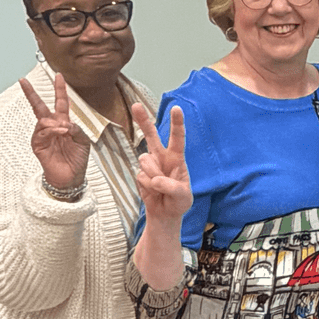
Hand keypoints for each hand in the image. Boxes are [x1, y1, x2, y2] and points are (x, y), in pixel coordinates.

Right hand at [19, 73, 89, 190]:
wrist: (72, 176)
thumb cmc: (78, 158)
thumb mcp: (83, 141)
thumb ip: (77, 129)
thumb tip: (66, 124)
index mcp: (64, 123)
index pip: (60, 102)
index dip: (60, 89)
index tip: (59, 75)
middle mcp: (52, 126)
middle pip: (39, 106)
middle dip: (32, 93)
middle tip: (23, 81)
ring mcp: (43, 135)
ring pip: (42, 120)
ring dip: (54, 123)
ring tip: (64, 130)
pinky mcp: (38, 144)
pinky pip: (42, 132)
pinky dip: (52, 130)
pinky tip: (60, 132)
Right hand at [133, 103, 192, 220]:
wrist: (165, 213)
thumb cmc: (179, 202)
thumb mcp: (183, 197)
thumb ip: (172, 188)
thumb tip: (156, 179)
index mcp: (177, 158)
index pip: (178, 138)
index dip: (177, 123)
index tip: (176, 108)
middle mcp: (162, 157)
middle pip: (151, 136)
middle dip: (143, 121)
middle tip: (135, 105)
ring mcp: (150, 165)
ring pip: (145, 160)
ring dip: (153, 175)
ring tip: (161, 188)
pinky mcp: (140, 174)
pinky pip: (140, 176)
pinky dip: (147, 186)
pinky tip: (153, 191)